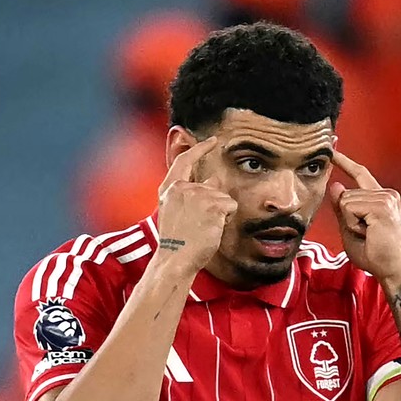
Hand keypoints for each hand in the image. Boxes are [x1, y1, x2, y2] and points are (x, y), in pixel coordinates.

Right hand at [157, 137, 237, 273]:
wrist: (175, 258)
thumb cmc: (177, 241)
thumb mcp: (175, 211)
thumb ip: (190, 194)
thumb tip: (214, 179)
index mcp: (169, 189)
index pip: (185, 161)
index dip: (200, 149)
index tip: (213, 141)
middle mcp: (183, 188)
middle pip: (212, 187)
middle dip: (214, 204)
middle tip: (200, 225)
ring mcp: (198, 195)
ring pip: (223, 198)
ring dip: (220, 214)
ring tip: (204, 229)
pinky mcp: (213, 205)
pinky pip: (231, 207)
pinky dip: (226, 219)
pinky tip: (213, 229)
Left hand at [329, 151, 400, 282]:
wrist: (390, 269)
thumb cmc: (373, 253)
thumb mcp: (350, 228)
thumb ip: (342, 208)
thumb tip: (334, 185)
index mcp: (382, 197)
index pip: (360, 173)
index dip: (345, 162)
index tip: (333, 149)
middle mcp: (386, 194)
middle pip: (346, 193)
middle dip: (347, 218)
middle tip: (365, 234)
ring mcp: (386, 198)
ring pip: (346, 201)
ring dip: (350, 222)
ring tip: (367, 234)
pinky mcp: (382, 206)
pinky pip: (349, 208)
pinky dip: (352, 224)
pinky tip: (367, 232)